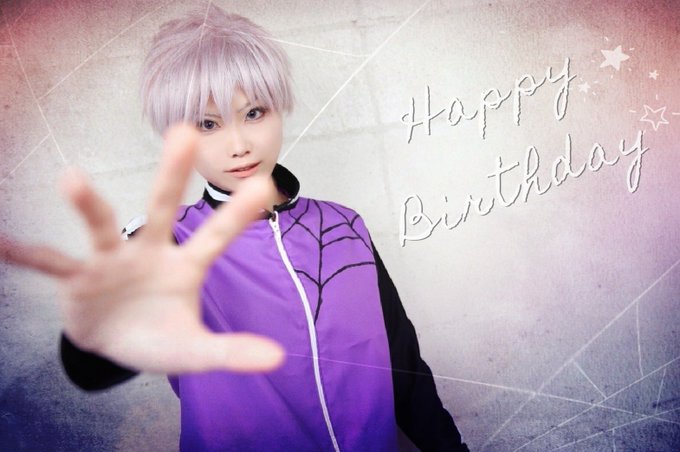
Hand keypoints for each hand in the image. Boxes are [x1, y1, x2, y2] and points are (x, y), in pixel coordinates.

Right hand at [0, 124, 284, 373]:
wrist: (116, 345)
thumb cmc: (160, 337)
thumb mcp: (195, 350)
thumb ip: (231, 350)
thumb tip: (279, 358)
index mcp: (183, 266)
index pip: (215, 237)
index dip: (238, 214)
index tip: (266, 183)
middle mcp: (148, 252)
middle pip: (161, 208)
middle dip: (172, 174)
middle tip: (184, 131)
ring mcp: (110, 261)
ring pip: (101, 225)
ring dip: (87, 204)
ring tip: (71, 178)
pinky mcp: (77, 279)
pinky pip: (52, 264)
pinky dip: (29, 256)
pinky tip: (6, 244)